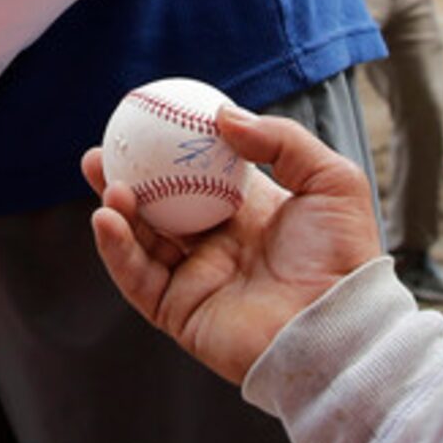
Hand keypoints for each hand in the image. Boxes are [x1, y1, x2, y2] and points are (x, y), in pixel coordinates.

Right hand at [84, 104, 384, 384]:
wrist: (337, 327)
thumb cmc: (343, 257)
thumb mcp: (330, 180)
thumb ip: (282, 140)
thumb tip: (224, 116)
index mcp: (245, 213)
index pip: (193, 176)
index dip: (166, 152)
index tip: (141, 122)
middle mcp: (215, 245)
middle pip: (156, 207)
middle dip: (124, 179)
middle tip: (99, 153)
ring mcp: (194, 279)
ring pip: (140, 241)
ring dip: (118, 212)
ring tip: (109, 186)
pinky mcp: (179, 312)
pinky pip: (137, 279)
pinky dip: (117, 250)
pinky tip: (107, 220)